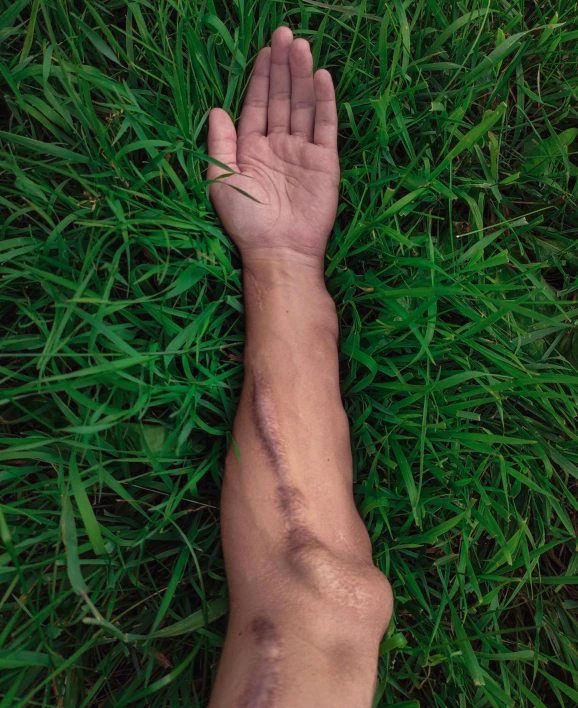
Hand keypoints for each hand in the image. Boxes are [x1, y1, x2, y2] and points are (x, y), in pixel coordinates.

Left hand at [207, 27, 339, 266]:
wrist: (279, 251)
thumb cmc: (247, 221)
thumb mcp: (222, 181)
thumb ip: (220, 145)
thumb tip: (215, 109)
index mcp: (252, 150)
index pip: (257, 105)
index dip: (261, 78)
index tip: (265, 49)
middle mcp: (278, 147)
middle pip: (282, 99)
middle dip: (282, 67)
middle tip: (284, 33)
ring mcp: (303, 153)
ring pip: (302, 106)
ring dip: (301, 76)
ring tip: (301, 45)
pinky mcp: (325, 163)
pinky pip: (325, 127)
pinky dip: (324, 102)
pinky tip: (321, 77)